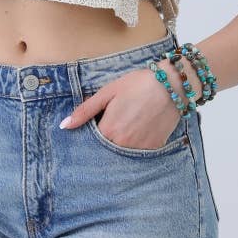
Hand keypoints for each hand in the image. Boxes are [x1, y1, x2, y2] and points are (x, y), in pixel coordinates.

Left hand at [60, 68, 182, 150]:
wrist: (172, 85)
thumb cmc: (138, 84)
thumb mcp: (108, 92)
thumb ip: (85, 111)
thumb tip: (64, 126)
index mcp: (108, 130)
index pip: (91, 141)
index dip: (92, 133)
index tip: (97, 124)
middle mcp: (122, 144)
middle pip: (106, 148)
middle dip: (106, 140)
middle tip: (116, 122)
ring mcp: (139, 148)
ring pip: (122, 152)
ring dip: (121, 143)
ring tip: (129, 123)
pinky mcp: (154, 148)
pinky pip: (139, 152)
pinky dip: (137, 143)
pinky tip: (141, 127)